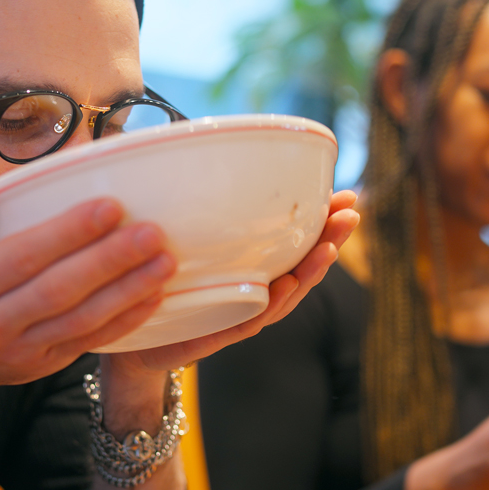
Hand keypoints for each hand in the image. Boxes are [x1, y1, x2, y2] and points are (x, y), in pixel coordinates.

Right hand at [0, 178, 177, 400]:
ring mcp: (22, 351)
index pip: (23, 257)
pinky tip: (155, 295)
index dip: (68, 233)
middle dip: (110, 262)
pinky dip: (126, 321)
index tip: (110, 206)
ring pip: (82, 321)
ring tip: (166, 261)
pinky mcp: (44, 365)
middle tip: (152, 233)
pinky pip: (90, 342)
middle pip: (60, 291)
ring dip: (128, 291)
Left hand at [107, 189, 359, 373]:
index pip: (296, 243)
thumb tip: (189, 149)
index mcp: (253, 267)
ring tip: (330, 248)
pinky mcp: (218, 334)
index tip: (347, 198)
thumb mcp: (182, 242)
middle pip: (301, 266)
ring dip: (310, 272)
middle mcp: (254, 290)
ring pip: (285, 294)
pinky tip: (288, 284)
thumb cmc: (164, 287)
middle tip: (351, 217)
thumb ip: (195, 209)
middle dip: (329, 241)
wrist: (137, 340)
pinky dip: (272, 303)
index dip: (323, 223)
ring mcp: (240, 313)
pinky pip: (251, 319)